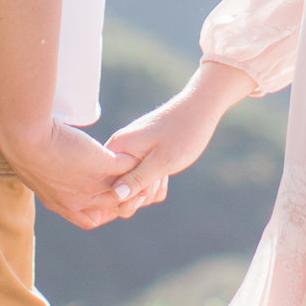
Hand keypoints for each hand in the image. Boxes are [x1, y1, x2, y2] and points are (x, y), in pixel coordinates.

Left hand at [0, 119, 138, 230]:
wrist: (25, 140)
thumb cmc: (22, 149)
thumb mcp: (33, 171)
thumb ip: (46, 177)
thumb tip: (41, 168)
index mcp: (62, 204)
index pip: (89, 219)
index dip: (102, 211)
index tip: (106, 198)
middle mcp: (81, 201)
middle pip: (115, 207)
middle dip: (127, 197)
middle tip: (134, 182)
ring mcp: (94, 185)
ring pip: (127, 190)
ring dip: (137, 178)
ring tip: (141, 164)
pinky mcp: (103, 164)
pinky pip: (128, 166)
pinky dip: (134, 158)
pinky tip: (134, 148)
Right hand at [106, 59, 252, 210]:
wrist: (199, 109)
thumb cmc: (183, 134)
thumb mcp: (163, 161)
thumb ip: (138, 179)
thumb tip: (117, 195)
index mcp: (117, 148)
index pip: (106, 187)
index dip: (127, 196)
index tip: (150, 184)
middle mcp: (118, 150)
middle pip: (119, 190)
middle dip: (141, 193)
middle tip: (160, 177)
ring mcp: (129, 153)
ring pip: (132, 187)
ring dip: (150, 188)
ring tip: (165, 173)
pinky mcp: (140, 156)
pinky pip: (142, 180)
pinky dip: (154, 182)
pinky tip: (166, 173)